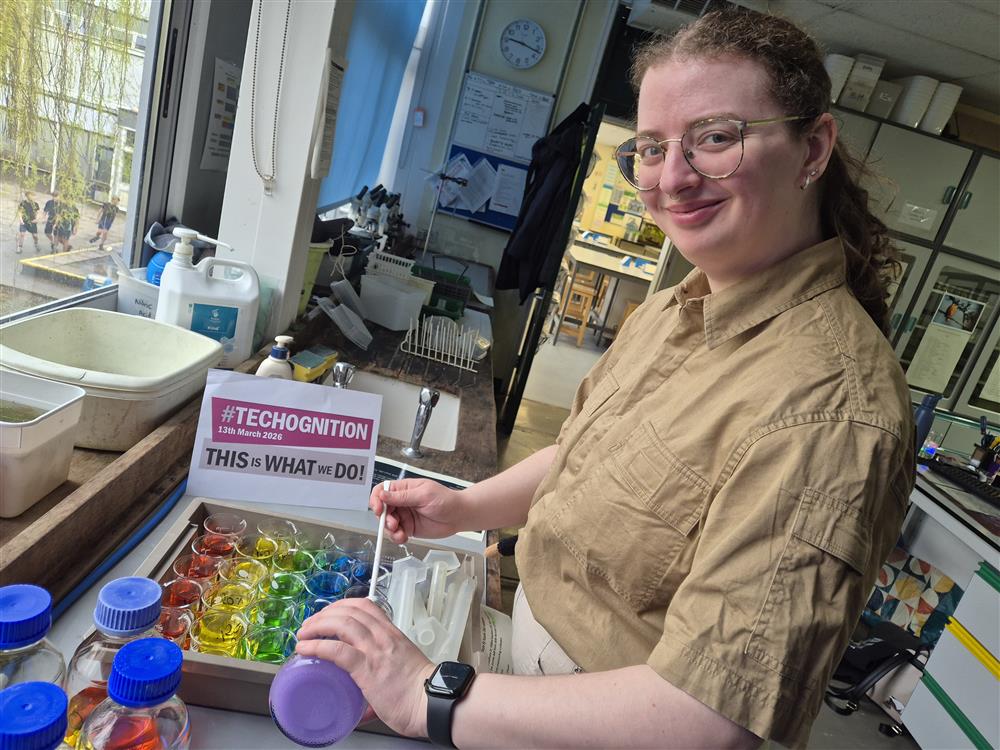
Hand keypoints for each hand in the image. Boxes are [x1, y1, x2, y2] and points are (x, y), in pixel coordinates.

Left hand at [296, 598, 433, 737]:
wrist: (432, 702)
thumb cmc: (421, 693)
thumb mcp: (402, 670)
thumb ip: (383, 678)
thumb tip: (366, 707)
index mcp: (392, 634)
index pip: (366, 606)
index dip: (343, 605)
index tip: (329, 614)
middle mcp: (382, 637)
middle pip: (349, 610)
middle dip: (324, 614)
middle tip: (310, 625)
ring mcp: (374, 650)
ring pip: (341, 624)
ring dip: (316, 625)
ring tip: (303, 635)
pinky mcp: (366, 668)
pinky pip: (336, 650)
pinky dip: (317, 646)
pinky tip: (305, 649)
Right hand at [370, 478, 465, 543]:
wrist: (458, 516)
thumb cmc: (445, 500)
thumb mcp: (424, 495)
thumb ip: (403, 497)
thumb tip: (383, 495)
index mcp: (404, 489)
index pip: (382, 491)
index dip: (376, 499)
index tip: (378, 508)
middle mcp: (402, 502)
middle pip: (382, 509)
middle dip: (384, 518)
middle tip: (393, 523)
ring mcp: (404, 515)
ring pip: (387, 523)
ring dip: (389, 530)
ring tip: (400, 533)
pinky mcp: (408, 528)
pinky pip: (396, 533)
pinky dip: (396, 537)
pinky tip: (403, 537)